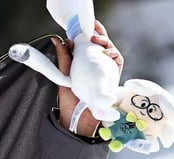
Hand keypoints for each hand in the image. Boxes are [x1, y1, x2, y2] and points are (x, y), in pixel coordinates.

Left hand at [53, 20, 123, 135]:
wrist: (77, 118)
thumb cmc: (70, 100)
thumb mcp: (64, 75)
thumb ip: (63, 58)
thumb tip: (56, 39)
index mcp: (85, 64)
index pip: (90, 46)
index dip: (91, 34)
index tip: (87, 26)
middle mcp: (97, 66)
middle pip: (102, 46)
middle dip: (100, 34)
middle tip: (94, 27)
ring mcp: (106, 71)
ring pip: (110, 50)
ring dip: (105, 42)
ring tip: (96, 39)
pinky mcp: (114, 77)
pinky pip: (118, 60)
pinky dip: (113, 53)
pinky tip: (106, 51)